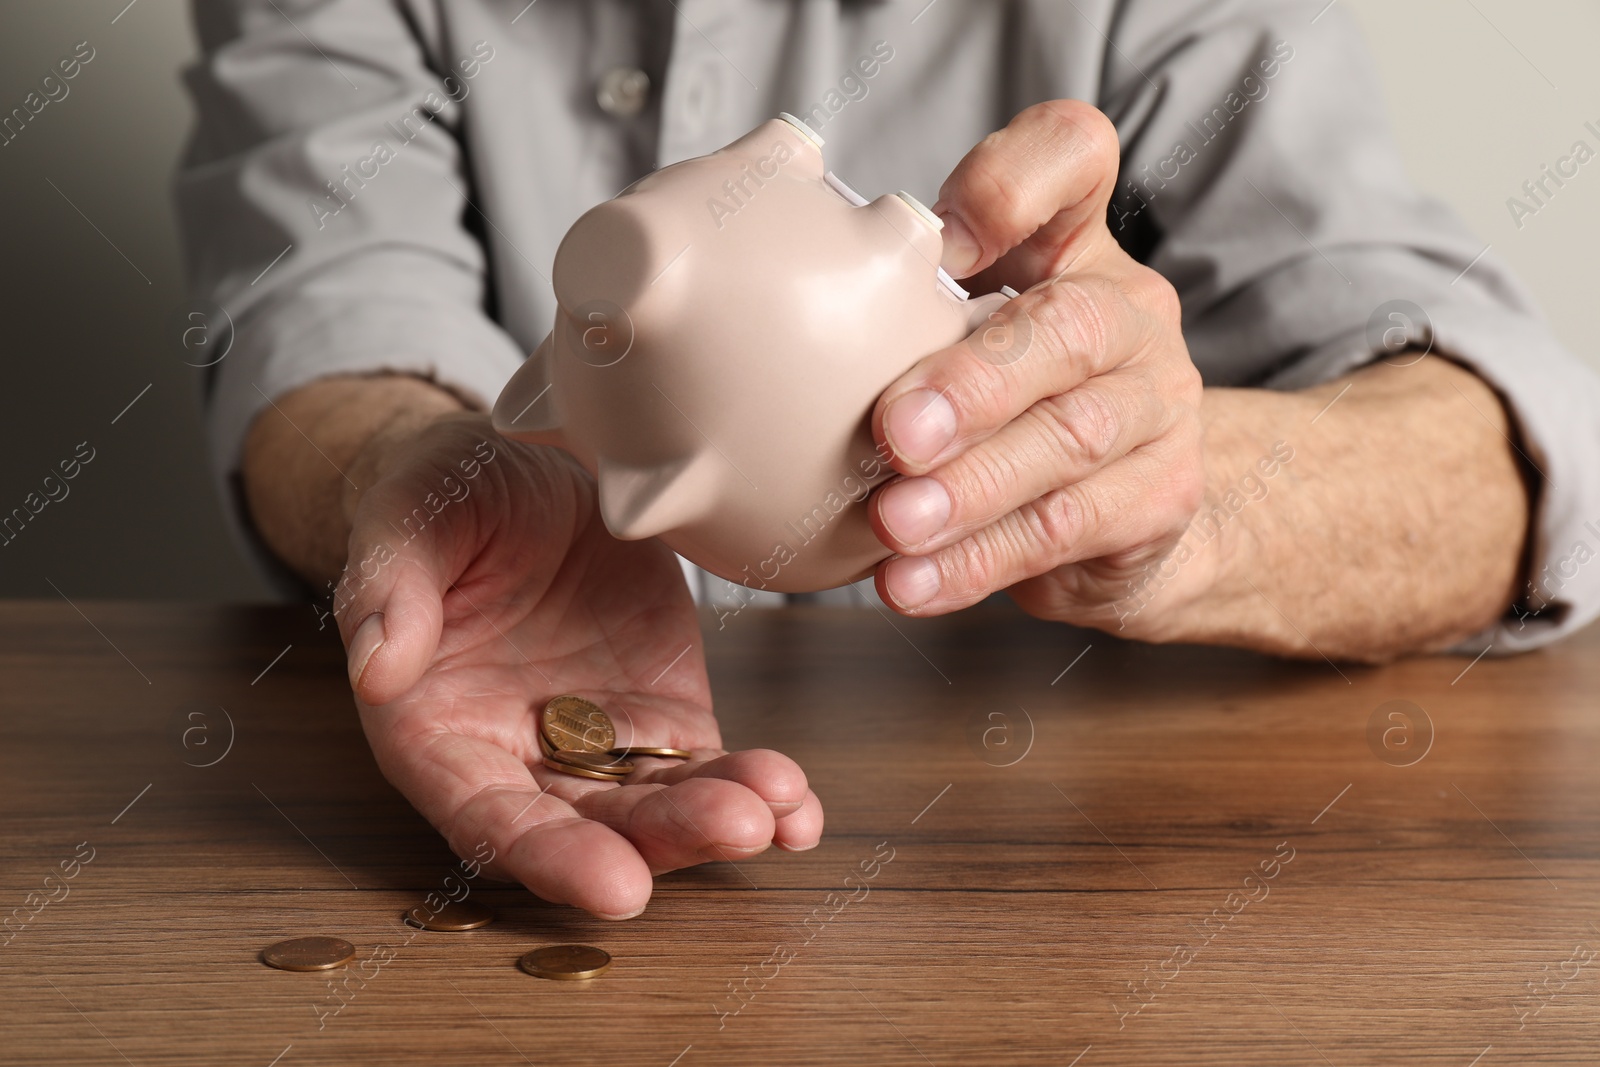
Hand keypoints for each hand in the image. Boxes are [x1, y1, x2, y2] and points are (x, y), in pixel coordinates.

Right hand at [333, 413, 820, 918]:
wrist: (520, 466)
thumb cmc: (443, 498)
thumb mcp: (406, 520)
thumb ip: (388, 590)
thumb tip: (376, 665)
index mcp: (439, 733)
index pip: (489, 819)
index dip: (550, 857)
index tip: (615, 884)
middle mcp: (519, 758)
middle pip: (591, 827)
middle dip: (664, 839)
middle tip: (732, 827)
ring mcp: (599, 739)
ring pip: (660, 803)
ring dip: (722, 814)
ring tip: (779, 805)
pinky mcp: (661, 711)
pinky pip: (709, 765)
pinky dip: (756, 790)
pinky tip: (800, 805)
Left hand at [869, 100, 1206, 637]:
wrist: (1124, 511)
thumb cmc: (1009, 403)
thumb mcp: (957, 337)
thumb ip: (894, 311)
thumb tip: (763, 327)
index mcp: (1072, 245)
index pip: (1072, 157)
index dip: (1012, 181)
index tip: (941, 236)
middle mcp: (1131, 312)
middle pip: (1070, 325)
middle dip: (975, 382)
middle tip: (894, 433)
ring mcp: (1158, 405)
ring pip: (1071, 441)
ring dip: (972, 489)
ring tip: (893, 524)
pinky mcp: (1162, 498)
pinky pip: (1066, 530)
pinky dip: (981, 562)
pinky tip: (914, 582)